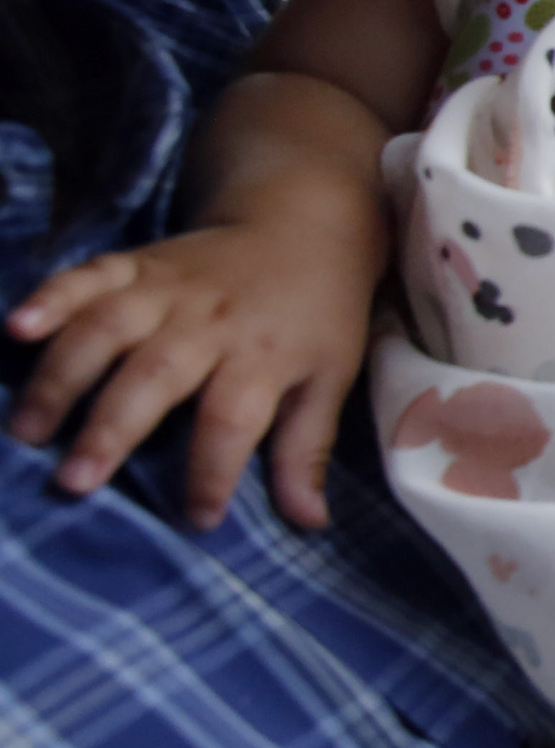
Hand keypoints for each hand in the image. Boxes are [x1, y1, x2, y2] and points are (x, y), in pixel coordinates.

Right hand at [7, 217, 369, 527]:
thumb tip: (309, 523)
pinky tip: (15, 328)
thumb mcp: (330, 378)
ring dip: (62, 376)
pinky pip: (87, 276)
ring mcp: (168, 288)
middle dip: (111, 429)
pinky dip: (50, 297)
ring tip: (28, 429)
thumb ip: (308, 448)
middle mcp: (210, 322)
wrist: (304, 224)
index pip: (233, 419)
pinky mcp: (137, 263)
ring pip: (106, 328)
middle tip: (74, 481)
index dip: (215, 471)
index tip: (199, 519)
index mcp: (265, 354)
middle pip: (155, 375)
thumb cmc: (318, 315)